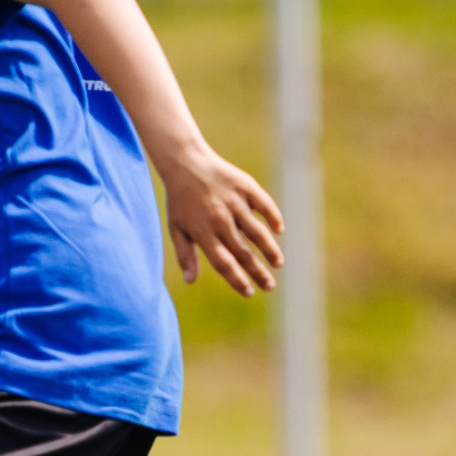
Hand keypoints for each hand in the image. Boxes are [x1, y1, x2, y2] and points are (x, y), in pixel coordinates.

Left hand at [159, 146, 283, 293]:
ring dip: (270, 250)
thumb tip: (190, 281)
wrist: (185, 162)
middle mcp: (219, 219)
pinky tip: (279, 230)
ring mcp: (234, 202)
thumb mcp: (176, 228)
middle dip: (258, 272)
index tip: (248, 292)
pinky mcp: (245, 186)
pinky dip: (273, 217)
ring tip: (278, 264)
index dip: (237, 280)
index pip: (223, 263)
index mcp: (202, 232)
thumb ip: (185, 255)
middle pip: (243, 252)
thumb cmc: (180, 200)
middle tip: (270, 286)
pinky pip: (264, 205)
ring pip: (257, 232)